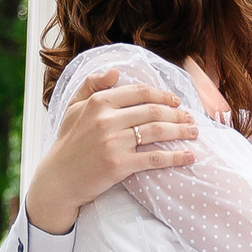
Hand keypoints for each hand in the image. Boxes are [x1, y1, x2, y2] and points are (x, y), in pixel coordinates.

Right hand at [24, 69, 199, 234]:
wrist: (58, 180)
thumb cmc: (67, 144)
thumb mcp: (73, 108)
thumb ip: (91, 85)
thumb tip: (115, 70)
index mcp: (98, 103)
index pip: (140, 92)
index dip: (163, 95)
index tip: (177, 101)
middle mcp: (106, 119)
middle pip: (154, 112)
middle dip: (178, 114)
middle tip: (192, 118)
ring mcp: (113, 142)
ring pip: (157, 132)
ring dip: (181, 131)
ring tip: (194, 132)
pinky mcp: (119, 165)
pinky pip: (154, 158)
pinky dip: (176, 157)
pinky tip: (189, 156)